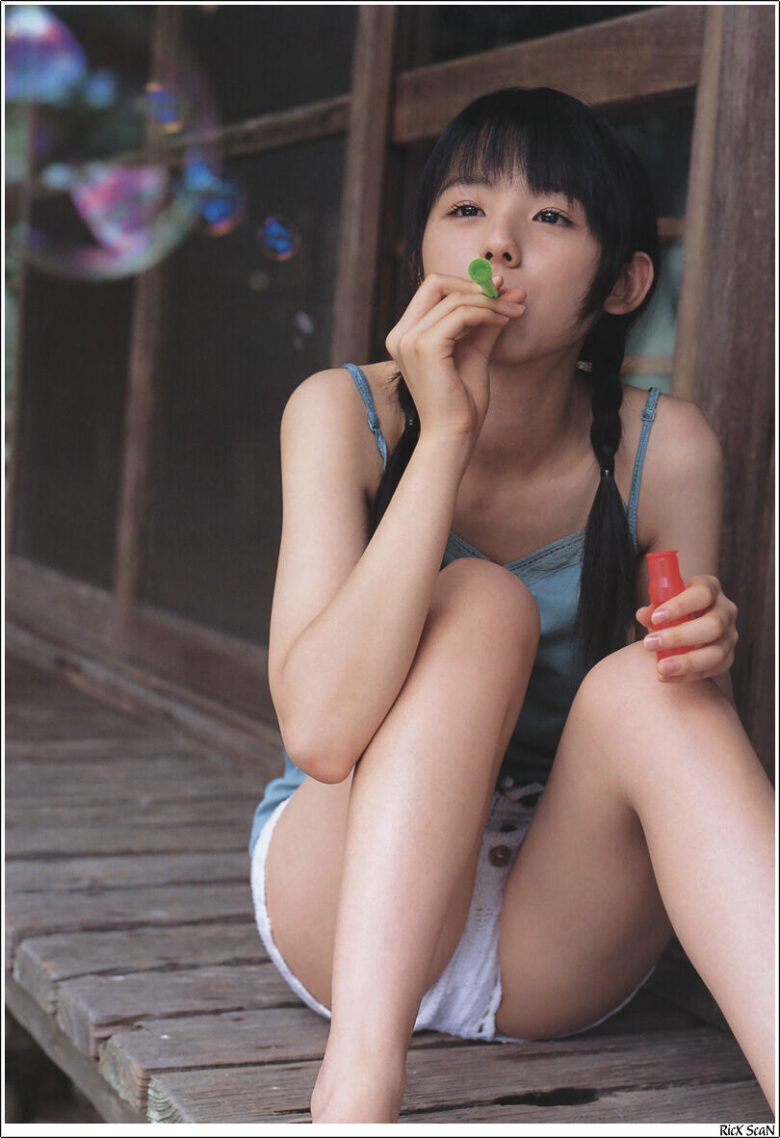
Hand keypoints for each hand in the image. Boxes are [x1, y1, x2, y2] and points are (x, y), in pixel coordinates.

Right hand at [385, 272, 525, 446]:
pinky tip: (504, 323)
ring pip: (455, 298)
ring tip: (515, 312)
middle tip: (508, 296)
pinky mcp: (425, 346)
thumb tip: (510, 290)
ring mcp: (409, 340)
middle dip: (475, 285)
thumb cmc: (462, 402)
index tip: (499, 288)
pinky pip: (462, 313)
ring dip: (490, 301)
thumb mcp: (475, 352)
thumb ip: (485, 321)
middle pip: (436, 282)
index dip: (467, 283)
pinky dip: (487, 313)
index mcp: (405, 335)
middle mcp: (401, 335)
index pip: (432, 289)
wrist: (454, 436)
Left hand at [636, 575, 737, 682]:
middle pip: (712, 625)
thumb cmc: (674, 610)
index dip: (680, 606)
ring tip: (660, 667)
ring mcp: (729, 635)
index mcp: (711, 588)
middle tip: (649, 644)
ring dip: (685, 662)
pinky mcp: (727, 657)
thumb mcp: (664, 604)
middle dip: (679, 636)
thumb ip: (654, 608)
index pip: (703, 593)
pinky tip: (665, 677)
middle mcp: (726, 611)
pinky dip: (686, 675)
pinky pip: (710, 670)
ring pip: (716, 652)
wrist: (689, 625)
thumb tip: (644, 615)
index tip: (655, 618)